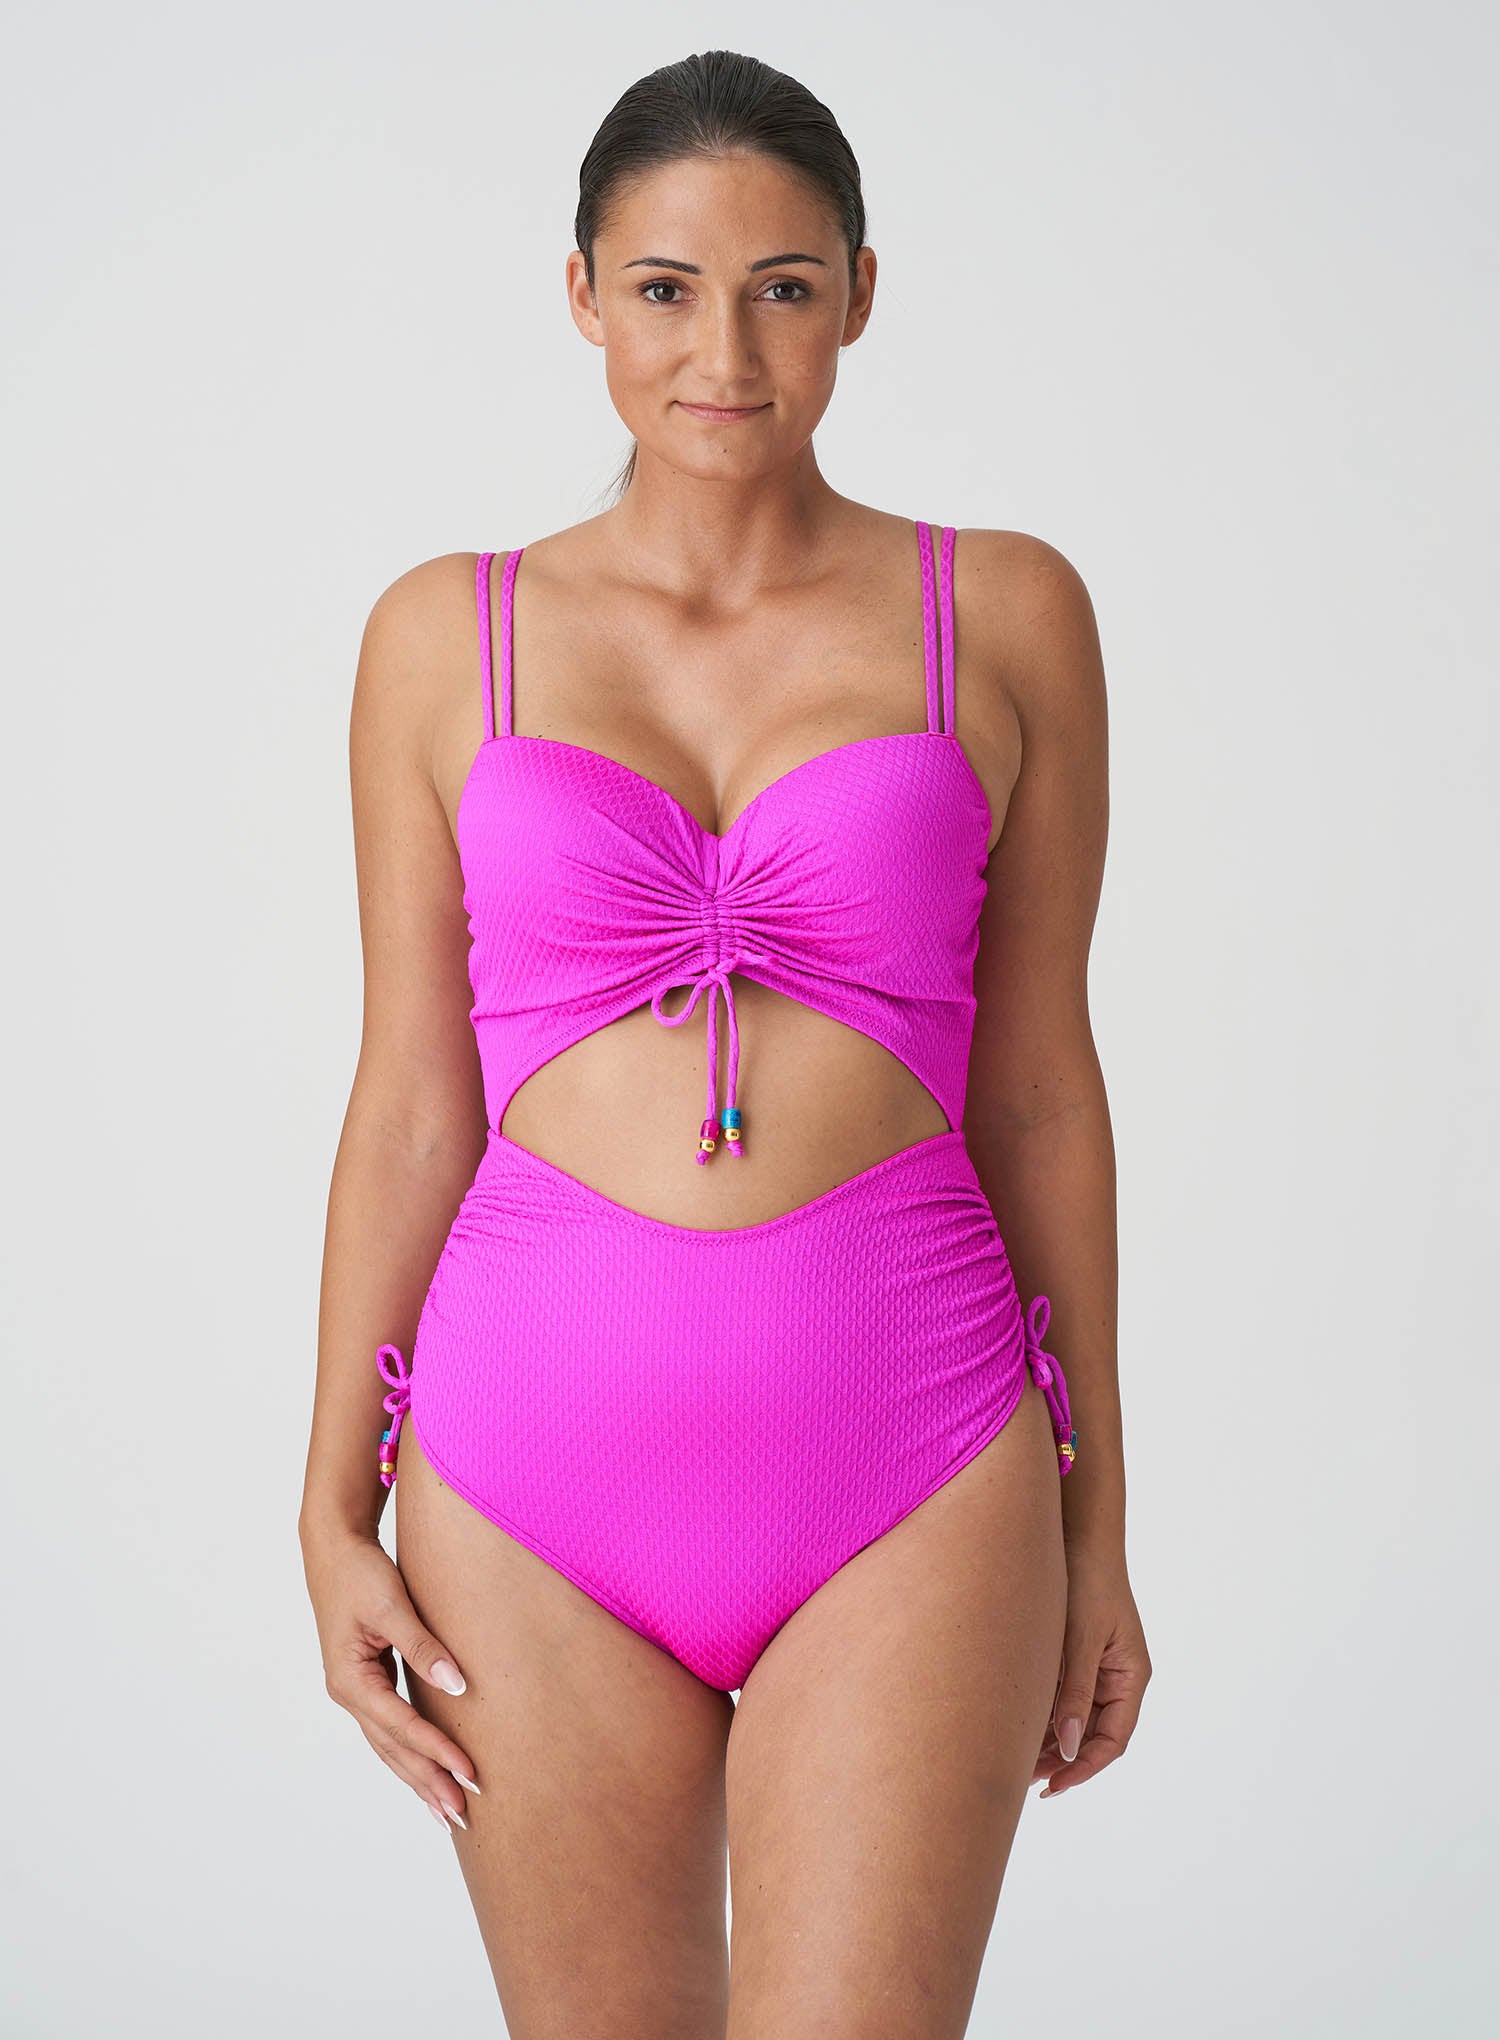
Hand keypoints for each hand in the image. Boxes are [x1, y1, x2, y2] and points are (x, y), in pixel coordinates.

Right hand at [302, 1527, 480, 1833]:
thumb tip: (458, 1687)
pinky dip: (411, 1753)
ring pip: (390, 1746)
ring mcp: (356, 1691)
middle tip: (463, 1815)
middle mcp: (350, 1694)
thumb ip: (423, 1646)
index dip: (437, 1752)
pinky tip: (428, 1771)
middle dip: (428, 1783)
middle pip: (393, 1750)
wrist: (333, 1549)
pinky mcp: (368, 1682)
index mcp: (351, 1680)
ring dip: (419, 1778)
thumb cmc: (361, 1573)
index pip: (402, 1727)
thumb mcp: (392, 1605)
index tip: (470, 1774)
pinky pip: (392, 1728)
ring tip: (448, 1811)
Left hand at [1034, 1544, 1150, 1797]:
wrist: (1078, 1536)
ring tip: (1013, 1762)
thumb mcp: (1081, 1637)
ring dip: (1048, 1742)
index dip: (1084, 1767)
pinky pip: (1061, 1698)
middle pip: (1092, 1736)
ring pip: (1074, 1720)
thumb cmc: (1087, 1580)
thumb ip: (1074, 1690)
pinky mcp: (1074, 1659)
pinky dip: (1042, 1715)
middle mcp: (1116, 1680)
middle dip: (1061, 1761)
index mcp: (1130, 1677)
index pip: (1113, 1740)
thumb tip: (1066, 1744)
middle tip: (1023, 1779)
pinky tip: (1015, 1727)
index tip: (1054, 1785)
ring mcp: (1095, 1670)